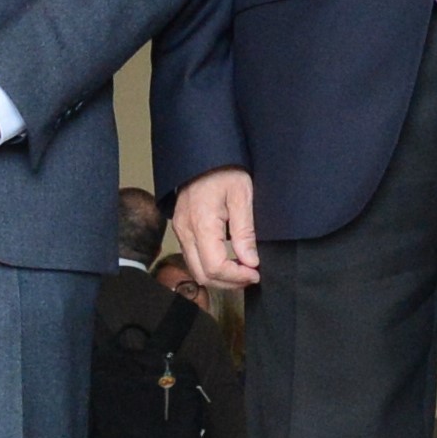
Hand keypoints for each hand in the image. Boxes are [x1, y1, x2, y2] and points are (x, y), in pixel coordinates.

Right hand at [174, 169, 260, 288]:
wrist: (204, 155)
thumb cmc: (225, 171)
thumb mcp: (243, 197)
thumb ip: (245, 232)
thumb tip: (251, 262)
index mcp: (201, 224)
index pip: (214, 267)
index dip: (236, 277)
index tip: (256, 274)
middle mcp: (185, 232)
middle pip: (202, 275)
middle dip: (229, 282)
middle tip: (251, 275)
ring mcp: (180, 231)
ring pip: (196, 269)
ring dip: (220, 276)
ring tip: (243, 269)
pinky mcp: (181, 230)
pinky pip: (193, 258)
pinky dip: (211, 266)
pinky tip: (230, 259)